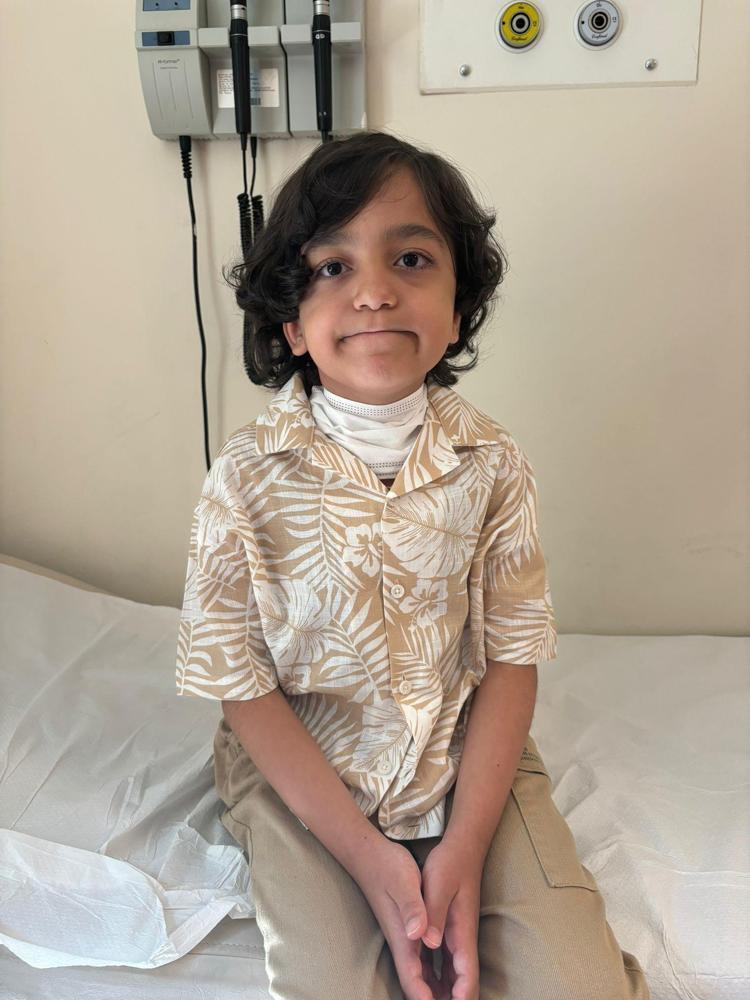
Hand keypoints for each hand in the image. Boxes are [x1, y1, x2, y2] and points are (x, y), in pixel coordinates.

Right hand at [354, 838, 443, 999]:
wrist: (370, 855)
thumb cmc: (388, 866)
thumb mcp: (404, 882)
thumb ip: (412, 907)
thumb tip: (417, 934)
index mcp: (404, 937)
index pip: (413, 980)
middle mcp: (403, 942)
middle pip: (417, 985)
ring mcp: (405, 937)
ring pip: (420, 976)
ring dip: (436, 993)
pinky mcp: (408, 930)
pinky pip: (422, 963)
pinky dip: (434, 978)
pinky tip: (446, 982)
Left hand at [405, 838, 481, 999]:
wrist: (462, 847)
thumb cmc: (450, 864)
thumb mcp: (438, 885)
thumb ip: (433, 913)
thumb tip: (429, 943)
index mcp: (460, 932)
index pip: (466, 976)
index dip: (460, 998)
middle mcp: (462, 939)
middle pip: (462, 983)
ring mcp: (457, 936)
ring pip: (455, 976)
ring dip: (445, 994)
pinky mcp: (451, 931)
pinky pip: (448, 964)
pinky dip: (442, 981)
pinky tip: (432, 989)